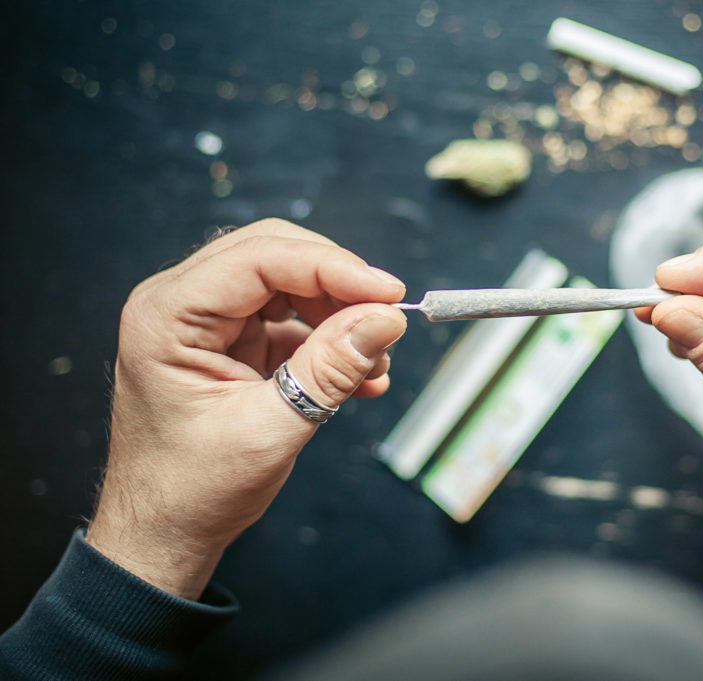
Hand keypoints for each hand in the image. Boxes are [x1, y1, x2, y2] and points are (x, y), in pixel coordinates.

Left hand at [87, 219, 407, 599]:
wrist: (164, 535)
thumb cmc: (193, 491)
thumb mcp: (271, 428)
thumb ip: (330, 369)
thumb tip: (386, 320)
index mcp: (168, 315)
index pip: (260, 258)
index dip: (333, 268)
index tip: (390, 294)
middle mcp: (180, 305)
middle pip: (274, 256)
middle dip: (338, 285)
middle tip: (387, 317)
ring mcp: (204, 322)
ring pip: (287, 284)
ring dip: (338, 316)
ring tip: (375, 362)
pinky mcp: (229, 343)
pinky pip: (289, 321)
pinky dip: (328, 342)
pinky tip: (361, 377)